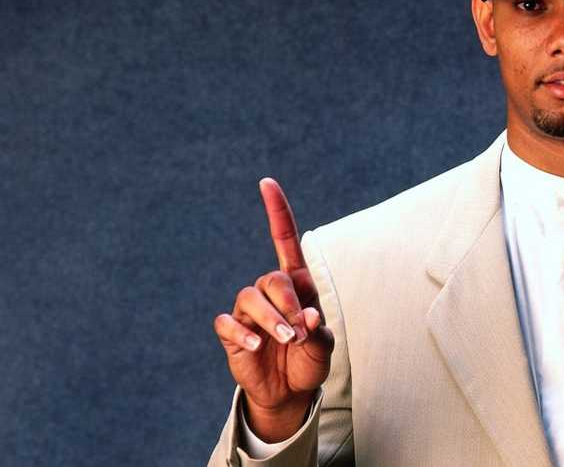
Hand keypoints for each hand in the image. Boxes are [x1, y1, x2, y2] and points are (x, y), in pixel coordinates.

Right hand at [213, 178, 334, 441]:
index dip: (276, 212)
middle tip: (300, 330)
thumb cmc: (309, 360)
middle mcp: (270, 292)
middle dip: (287, 302)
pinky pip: (227, 323)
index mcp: (296, 285)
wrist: (291, 392)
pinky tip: (255, 346)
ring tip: (288, 340)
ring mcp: (249, 312)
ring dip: (271, 319)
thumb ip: (318, 330)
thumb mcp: (324, 346)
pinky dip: (242, 333)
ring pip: (249, 297)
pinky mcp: (232, 333)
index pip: (284, 240)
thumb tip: (308, 316)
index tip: (267, 183)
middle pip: (272, 278)